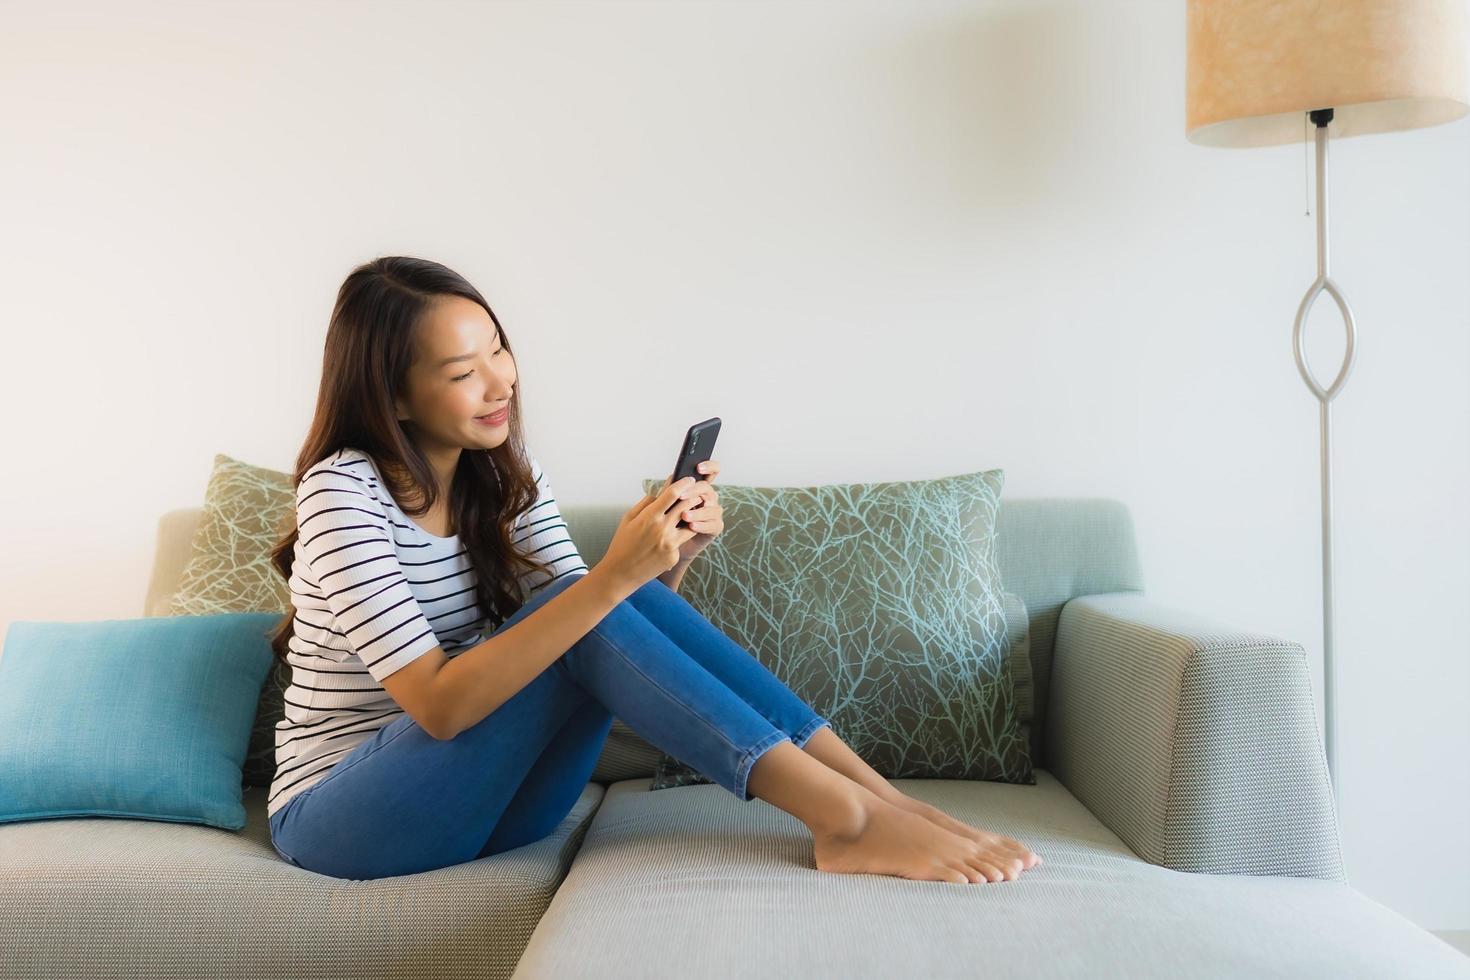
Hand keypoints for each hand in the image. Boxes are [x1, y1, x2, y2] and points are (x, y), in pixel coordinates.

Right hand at [597, 476, 702, 595]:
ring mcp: (670, 544)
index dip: (683, 483)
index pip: (672, 493)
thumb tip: (662, 492)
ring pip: (691, 523)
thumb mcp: (628, 518)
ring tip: (693, 510)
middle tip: (697, 492)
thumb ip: (646, 503)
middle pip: (686, 505)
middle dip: (694, 496)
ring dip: (693, 515)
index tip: (689, 479)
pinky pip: (682, 541)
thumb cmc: (623, 543)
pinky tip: (676, 534)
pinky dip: (680, 536)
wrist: (621, 572)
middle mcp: (662, 529)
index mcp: (649, 516)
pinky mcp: (674, 556)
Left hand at [669, 458, 722, 564]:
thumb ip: (672, 490)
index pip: (712, 471)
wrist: (668, 544)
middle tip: (680, 496)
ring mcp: (714, 512)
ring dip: (697, 511)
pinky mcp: (716, 527)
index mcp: (699, 487)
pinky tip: (691, 526)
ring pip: (711, 508)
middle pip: (707, 489)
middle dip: (694, 491)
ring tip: (684, 515)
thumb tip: (672, 476)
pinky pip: (712, 524)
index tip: (698, 467)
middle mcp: (709, 497)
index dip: (709, 466)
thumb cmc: (668, 521)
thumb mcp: (668, 503)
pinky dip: (701, 525)